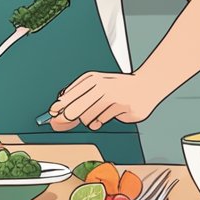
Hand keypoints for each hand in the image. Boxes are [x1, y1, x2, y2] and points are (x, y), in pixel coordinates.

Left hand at [45, 71, 160, 130]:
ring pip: (88, 117)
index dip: (59, 106)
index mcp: (93, 78)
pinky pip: (103, 120)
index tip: (52, 113)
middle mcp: (101, 85)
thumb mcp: (97, 87)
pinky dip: (101, 121)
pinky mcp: (122, 107)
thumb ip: (79, 99)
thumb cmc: (119, 87)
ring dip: (88, 120)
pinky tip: (105, 116)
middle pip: (76, 107)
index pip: (70, 94)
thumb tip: (59, 115)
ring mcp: (113, 96)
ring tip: (95, 116)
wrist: (146, 85)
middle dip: (68, 117)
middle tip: (63, 121)